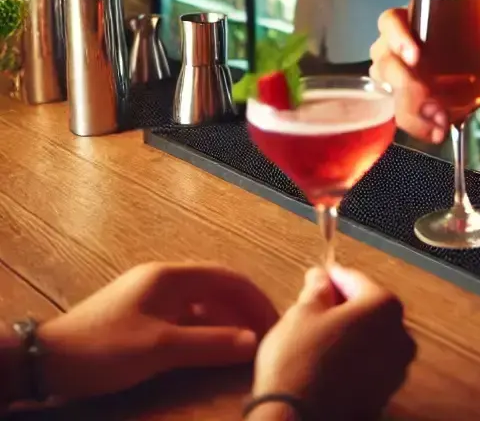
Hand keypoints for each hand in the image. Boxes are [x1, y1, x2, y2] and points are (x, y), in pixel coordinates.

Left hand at [36, 262, 278, 402]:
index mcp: (172, 276)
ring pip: (202, 304)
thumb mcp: (159, 348)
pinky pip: (186, 317)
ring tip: (246, 344)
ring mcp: (152, 298)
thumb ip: (209, 343)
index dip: (255, 298)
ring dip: (226, 321)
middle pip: (217, 288)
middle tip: (267, 334)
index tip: (276, 321)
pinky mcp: (141, 318)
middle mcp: (165, 280)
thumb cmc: (104, 348)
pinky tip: (213, 349)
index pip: (228, 278)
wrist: (47, 360)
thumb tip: (254, 341)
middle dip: (245, 309)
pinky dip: (206, 330)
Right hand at [251, 266, 415, 420]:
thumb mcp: (302, 314)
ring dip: (350, 333)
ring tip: (318, 336)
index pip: (356, 280)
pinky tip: (327, 362)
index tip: (318, 276)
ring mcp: (396, 369)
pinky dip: (353, 358)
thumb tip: (321, 278)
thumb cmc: (299, 362)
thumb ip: (317, 290)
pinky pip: (369, 365)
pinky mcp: (384, 396)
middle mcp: (400, 336)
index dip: (333, 277)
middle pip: (369, 309)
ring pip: (371, 338)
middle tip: (315, 305)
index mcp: (384, 306)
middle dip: (344, 305)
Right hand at [369, 8, 448, 143]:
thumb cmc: (460, 36)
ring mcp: (392, 75)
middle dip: (407, 84)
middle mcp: (391, 48)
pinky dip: (418, 125)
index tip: (415, 56)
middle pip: (386, 63)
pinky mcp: (400, 99)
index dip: (398, 38)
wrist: (457, 55)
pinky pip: (401, 113)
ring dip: (412, 110)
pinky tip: (436, 131)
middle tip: (430, 98)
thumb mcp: (476, 30)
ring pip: (389, 91)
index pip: (390, 23)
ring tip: (439, 121)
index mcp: (407, 22)